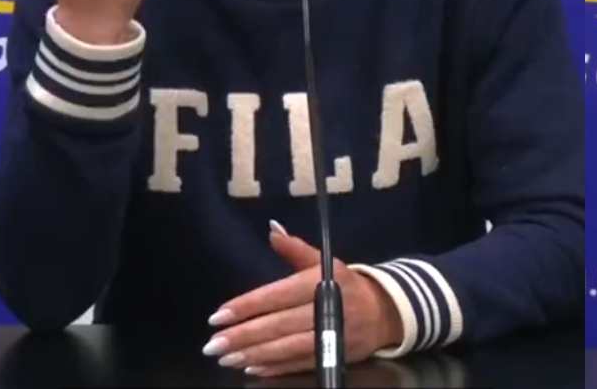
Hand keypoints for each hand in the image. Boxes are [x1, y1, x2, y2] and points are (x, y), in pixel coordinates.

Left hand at [204, 222, 402, 377]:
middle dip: (243, 335)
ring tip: (225, 357)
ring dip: (253, 353)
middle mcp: (325, 308)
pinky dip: (273, 367)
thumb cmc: (346, 284)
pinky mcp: (333, 355)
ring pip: (286, 347)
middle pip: (278, 324)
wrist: (384, 311)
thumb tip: (271, 229)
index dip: (247, 305)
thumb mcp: (325, 263)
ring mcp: (330, 335)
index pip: (278, 295)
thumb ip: (295, 249)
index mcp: (321, 282)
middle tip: (212, 344)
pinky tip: (251, 366)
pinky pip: (298, 363)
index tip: (219, 315)